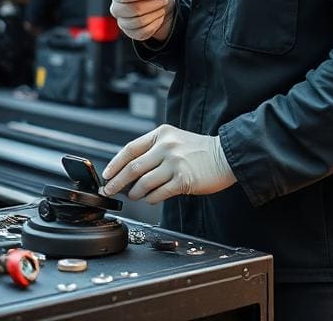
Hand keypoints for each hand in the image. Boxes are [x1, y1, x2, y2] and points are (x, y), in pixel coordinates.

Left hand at [101, 124, 236, 203]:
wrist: (226, 155)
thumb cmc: (199, 150)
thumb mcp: (174, 140)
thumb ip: (154, 150)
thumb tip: (130, 170)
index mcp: (161, 134)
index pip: (130, 149)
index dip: (115, 163)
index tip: (106, 174)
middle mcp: (166, 147)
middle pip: (133, 167)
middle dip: (117, 182)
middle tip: (109, 190)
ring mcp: (175, 163)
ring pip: (144, 182)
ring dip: (135, 192)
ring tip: (133, 195)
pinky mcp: (183, 179)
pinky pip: (159, 193)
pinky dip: (151, 198)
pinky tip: (150, 199)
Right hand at [108, 0, 174, 41]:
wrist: (161, 6)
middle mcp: (116, 9)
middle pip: (133, 9)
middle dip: (153, 3)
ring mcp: (122, 23)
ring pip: (140, 22)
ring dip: (156, 13)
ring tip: (161, 7)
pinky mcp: (131, 33)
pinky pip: (144, 32)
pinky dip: (155, 24)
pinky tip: (158, 17)